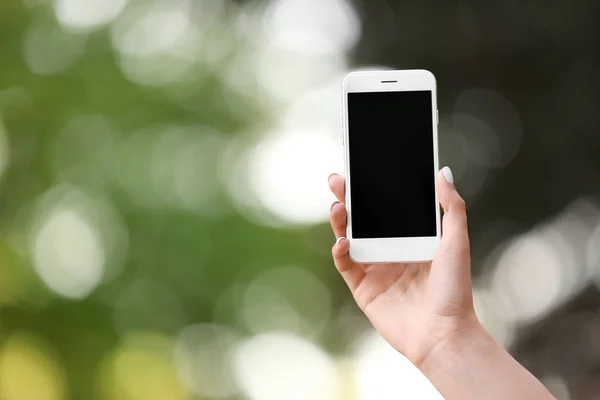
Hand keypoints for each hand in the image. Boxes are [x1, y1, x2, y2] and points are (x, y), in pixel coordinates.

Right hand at [328, 167, 477, 366]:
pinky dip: (340, 251)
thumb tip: (443, 173)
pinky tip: (343, 241)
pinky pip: (345, 264)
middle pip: (364, 219)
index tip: (364, 170)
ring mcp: (375, 269)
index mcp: (411, 238)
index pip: (388, 208)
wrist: (443, 333)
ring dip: (340, 221)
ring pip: (350, 237)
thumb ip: (452, 207)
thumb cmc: (455, 290)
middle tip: (338, 179)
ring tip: (338, 205)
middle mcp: (391, 250)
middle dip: (350, 198)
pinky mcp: (363, 288)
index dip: (374, 189)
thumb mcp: (457, 242)